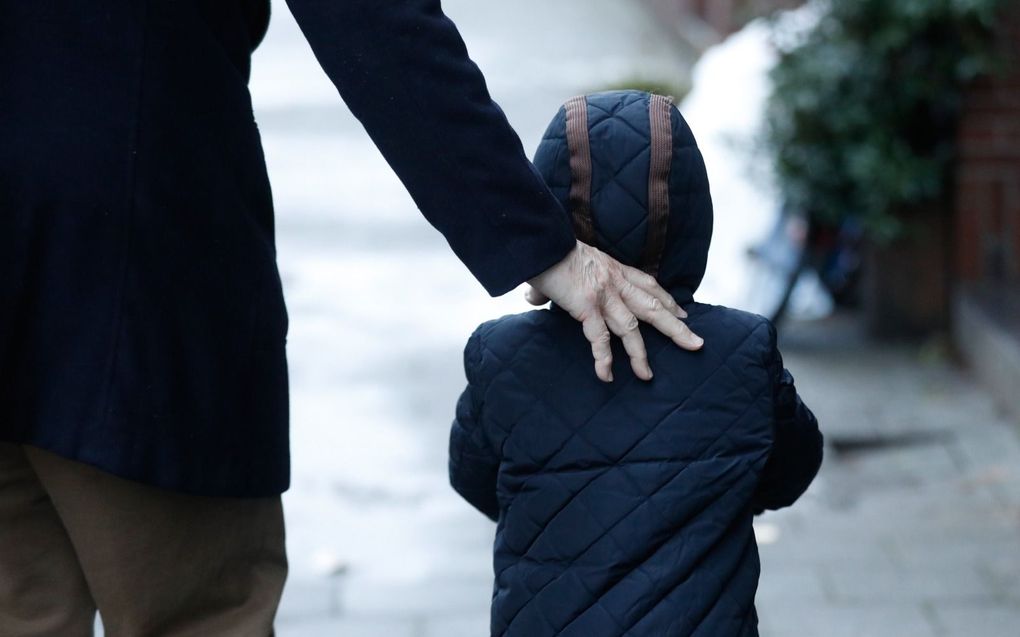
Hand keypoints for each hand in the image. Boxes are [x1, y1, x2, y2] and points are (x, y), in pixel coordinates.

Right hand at [527, 241, 702, 381]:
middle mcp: (615, 281)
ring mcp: (604, 294)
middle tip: (695, 343)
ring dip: (640, 354)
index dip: (667, 300)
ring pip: (631, 329)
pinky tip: (607, 375)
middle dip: (675, 327)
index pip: (648, 285)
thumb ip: (556, 284)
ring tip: (647, 375)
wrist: (541, 239)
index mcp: (613, 268)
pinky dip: (604, 359)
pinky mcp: (587, 306)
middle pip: (653, 307)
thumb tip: (534, 296)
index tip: (681, 313)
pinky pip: (600, 338)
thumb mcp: (563, 262)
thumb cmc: (547, 249)